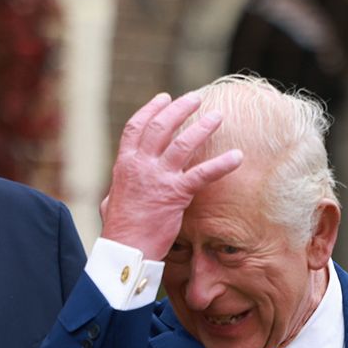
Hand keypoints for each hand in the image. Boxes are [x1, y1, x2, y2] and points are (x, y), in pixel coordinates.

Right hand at [100, 92, 241, 259]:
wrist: (126, 249)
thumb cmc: (118, 229)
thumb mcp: (110, 203)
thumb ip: (116, 191)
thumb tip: (111, 195)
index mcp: (124, 164)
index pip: (136, 127)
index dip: (151, 109)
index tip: (164, 98)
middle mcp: (140, 165)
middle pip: (160, 126)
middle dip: (179, 108)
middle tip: (196, 99)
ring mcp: (158, 178)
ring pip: (182, 143)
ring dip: (202, 127)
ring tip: (217, 116)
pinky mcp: (175, 194)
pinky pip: (203, 174)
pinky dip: (222, 164)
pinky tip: (237, 156)